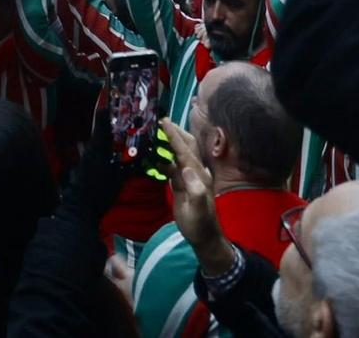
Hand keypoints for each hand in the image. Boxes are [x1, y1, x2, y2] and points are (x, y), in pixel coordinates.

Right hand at [161, 118, 234, 271]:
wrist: (204, 237)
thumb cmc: (201, 224)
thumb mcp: (198, 208)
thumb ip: (195, 189)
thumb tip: (186, 169)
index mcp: (199, 174)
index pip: (185, 150)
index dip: (175, 136)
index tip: (164, 122)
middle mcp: (195, 172)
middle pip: (186, 146)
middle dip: (175, 132)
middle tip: (160, 122)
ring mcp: (188, 179)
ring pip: (179, 155)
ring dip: (169, 144)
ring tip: (155, 135)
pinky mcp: (182, 186)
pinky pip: (172, 168)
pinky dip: (164, 160)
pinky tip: (155, 158)